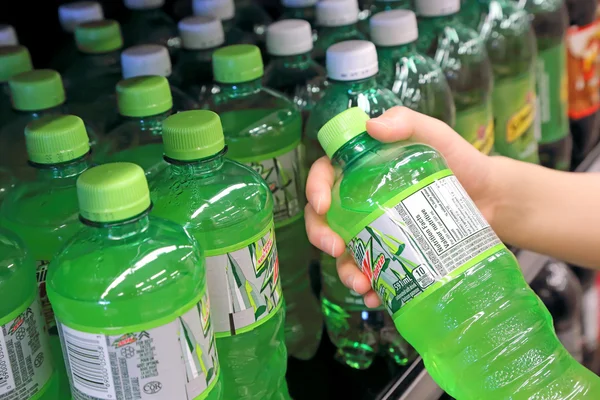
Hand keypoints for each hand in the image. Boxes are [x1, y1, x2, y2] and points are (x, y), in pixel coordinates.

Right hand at [305, 106, 499, 306]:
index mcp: (360, 169)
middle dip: (321, 236)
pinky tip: (376, 296)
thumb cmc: (458, 161)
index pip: (324, 174)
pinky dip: (370, 287)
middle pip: (324, 218)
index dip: (315, 188)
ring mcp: (374, 229)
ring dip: (344, 269)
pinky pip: (372, 271)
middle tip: (336, 249)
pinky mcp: (391, 252)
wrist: (489, 198)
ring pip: (343, 251)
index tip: (323, 205)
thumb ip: (405, 122)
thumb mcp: (433, 134)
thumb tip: (371, 126)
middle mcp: (359, 200)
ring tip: (361, 282)